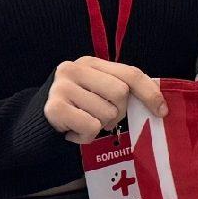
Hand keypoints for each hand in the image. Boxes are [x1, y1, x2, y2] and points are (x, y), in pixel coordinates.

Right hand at [45, 57, 166, 141]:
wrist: (35, 121)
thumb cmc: (76, 107)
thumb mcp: (97, 91)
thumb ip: (122, 89)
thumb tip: (159, 105)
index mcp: (91, 62)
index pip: (130, 74)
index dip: (150, 93)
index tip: (162, 112)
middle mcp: (74, 69)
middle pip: (120, 94)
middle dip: (117, 112)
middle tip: (102, 117)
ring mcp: (62, 87)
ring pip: (106, 113)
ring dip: (100, 126)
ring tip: (84, 122)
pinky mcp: (54, 108)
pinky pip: (91, 127)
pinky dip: (86, 136)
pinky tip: (74, 131)